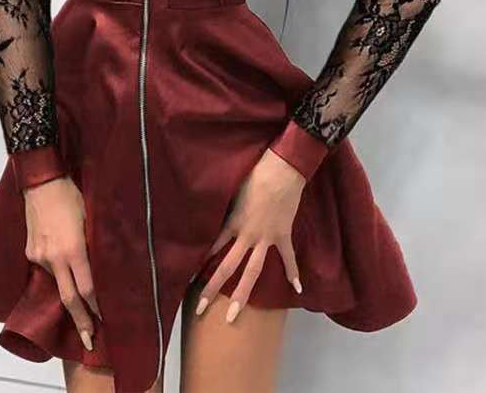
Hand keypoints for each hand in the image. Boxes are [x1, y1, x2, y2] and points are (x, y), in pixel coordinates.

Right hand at [22, 175, 100, 350]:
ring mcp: (40, 257)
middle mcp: (55, 258)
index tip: (105, 321)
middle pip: (69, 298)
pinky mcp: (30, 252)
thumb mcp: (90, 219)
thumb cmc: (72, 196)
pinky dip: (57, 270)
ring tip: (79, 295)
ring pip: (57, 281)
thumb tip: (101, 266)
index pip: (87, 288)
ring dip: (68, 289)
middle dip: (81, 321)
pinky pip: (46, 267)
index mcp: (74, 250)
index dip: (97, 307)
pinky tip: (62, 263)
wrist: (41, 183)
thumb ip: (93, 245)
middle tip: (90, 341)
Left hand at [195, 148, 306, 322]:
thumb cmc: (254, 174)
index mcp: (232, 223)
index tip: (187, 279)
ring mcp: (266, 238)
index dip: (199, 263)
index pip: (211, 248)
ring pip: (253, 271)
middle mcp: (246, 235)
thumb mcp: (232, 191)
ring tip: (233, 315)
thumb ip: (224, 208)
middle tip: (200, 309)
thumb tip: (211, 212)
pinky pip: (288, 256)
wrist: (281, 171)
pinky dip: (293, 271)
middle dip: (212, 288)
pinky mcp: (282, 235)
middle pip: (227, 267)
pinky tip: (297, 288)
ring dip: (242, 294)